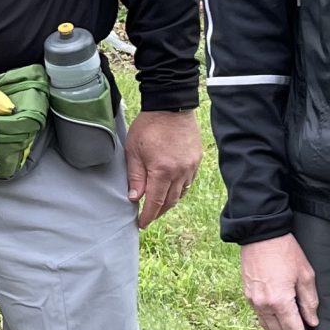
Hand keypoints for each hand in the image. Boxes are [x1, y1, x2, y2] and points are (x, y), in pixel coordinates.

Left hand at [122, 108, 200, 229]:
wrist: (171, 105)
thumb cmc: (148, 126)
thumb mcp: (133, 150)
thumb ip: (135, 176)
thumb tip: (135, 198)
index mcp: (162, 171)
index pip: (156, 202)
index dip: (148, 216)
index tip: (141, 224)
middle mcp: (180, 172)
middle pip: (170, 201)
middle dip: (158, 212)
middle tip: (148, 217)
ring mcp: (191, 166)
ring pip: (181, 193)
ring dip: (169, 202)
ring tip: (158, 205)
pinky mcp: (196, 160)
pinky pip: (189, 182)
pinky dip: (179, 189)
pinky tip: (170, 188)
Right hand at [240, 233, 320, 329]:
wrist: (261, 234)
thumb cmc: (286, 252)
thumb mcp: (306, 275)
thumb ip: (309, 302)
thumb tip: (312, 321)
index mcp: (280, 301)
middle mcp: (264, 305)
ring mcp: (253, 301)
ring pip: (268, 327)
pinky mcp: (248, 294)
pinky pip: (260, 317)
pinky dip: (272, 323)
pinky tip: (282, 319)